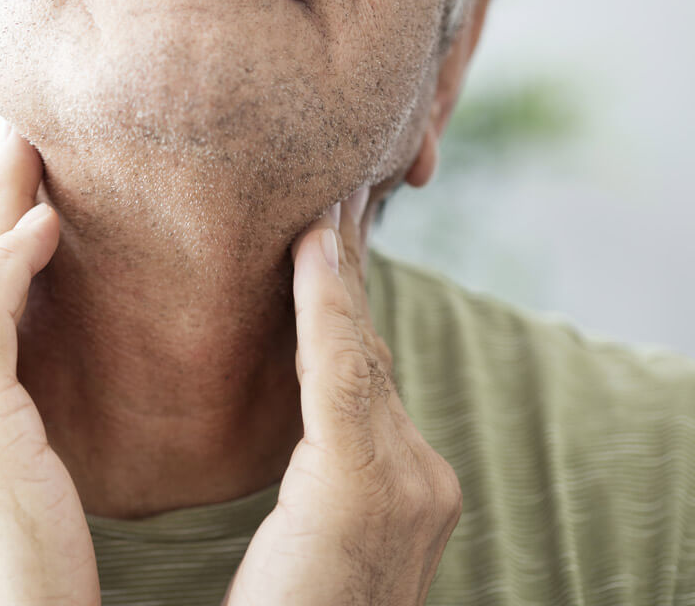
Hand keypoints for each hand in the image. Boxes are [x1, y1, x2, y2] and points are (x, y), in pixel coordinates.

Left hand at [223, 188, 462, 605]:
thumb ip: (318, 466)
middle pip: (365, 346)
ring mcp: (406, 484)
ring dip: (338, 268)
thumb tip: (301, 408)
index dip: (340, 294)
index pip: (359, 367)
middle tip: (326, 185)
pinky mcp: (368, 491)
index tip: (320, 224)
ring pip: (358, 350)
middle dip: (344, 265)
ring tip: (321, 193)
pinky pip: (341, 380)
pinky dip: (327, 311)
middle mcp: (419, 475)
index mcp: (398, 485)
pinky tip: (311, 247)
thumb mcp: (306, 535)